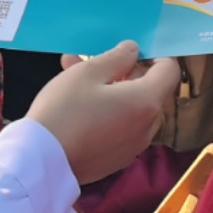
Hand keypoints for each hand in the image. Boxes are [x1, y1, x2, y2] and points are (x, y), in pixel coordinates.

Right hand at [30, 42, 179, 183]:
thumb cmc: (65, 110)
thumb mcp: (87, 73)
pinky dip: (108, 113)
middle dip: (124, 72)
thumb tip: (134, 50)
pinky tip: (77, 107)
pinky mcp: (118, 159)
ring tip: (72, 76)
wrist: (42, 161)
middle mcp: (148, 126)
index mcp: (146, 102)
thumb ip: (116, 57)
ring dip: (111, 91)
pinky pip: (121, 128)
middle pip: (149, 90)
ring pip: (131, 108)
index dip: (154, 55)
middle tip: (90, 61)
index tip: (128, 52)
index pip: (169, 71)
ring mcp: (134, 146)